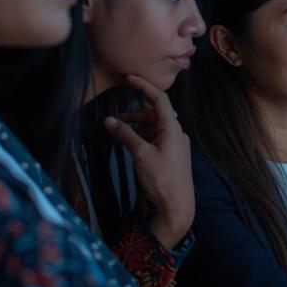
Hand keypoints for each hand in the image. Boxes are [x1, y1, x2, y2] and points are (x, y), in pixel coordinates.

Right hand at [104, 75, 194, 248]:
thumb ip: (126, 135)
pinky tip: (131, 143)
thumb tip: (109, 121)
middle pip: (155, 114)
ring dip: (137, 127)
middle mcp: (176, 134)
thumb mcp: (141, 154)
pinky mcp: (171, 157)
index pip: (159, 100)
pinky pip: (156, 140)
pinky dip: (142, 138)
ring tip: (120, 133)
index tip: (129, 78)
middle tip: (116, 120)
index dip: (144, 87)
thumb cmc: (162, 179)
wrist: (177, 207)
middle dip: (136, 113)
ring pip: (154, 128)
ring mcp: (174, 146)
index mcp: (173, 128)